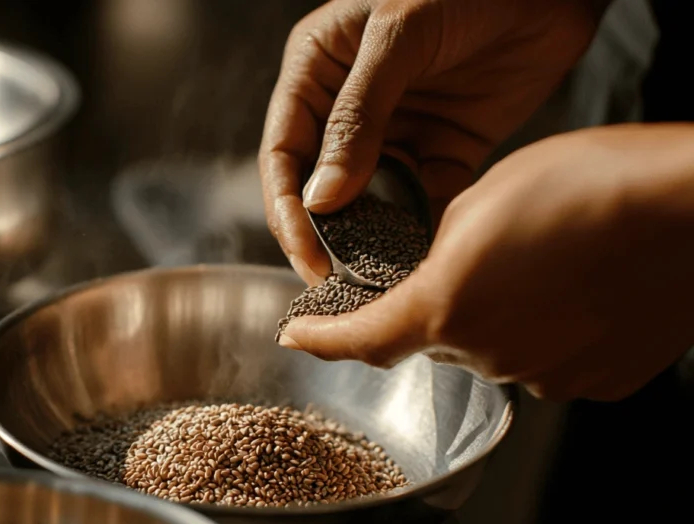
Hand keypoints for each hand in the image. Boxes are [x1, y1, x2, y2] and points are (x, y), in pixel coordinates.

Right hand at [259, 0, 606, 285]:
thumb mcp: (399, 36)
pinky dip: (419, 232)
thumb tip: (321, 199)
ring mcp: (397, 133)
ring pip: (367, 202)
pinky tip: (419, 259)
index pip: (284, 152)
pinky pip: (421, 203)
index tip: (304, 254)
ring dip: (368, 240)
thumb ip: (357, 116)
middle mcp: (348, 107)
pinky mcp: (444, 152)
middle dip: (323, 236)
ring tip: (373, 280)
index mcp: (317, 71)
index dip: (287, 207)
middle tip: (334, 282)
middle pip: (319, 186)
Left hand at [277, 124, 693, 401]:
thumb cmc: (594, 186)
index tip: (297, 335)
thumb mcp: (482, 198)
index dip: (321, 339)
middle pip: (436, 339)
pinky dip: (549, 331)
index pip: (360, 340)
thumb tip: (436, 266)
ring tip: (545, 262)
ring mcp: (547, 375)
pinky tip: (577, 290)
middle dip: (441, 304)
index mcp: (445, 310)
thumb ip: (438, 246)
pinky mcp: (597, 380)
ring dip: (501, 315)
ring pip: (496, 348)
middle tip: (480, 257)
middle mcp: (489, 355)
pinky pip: (550, 359)